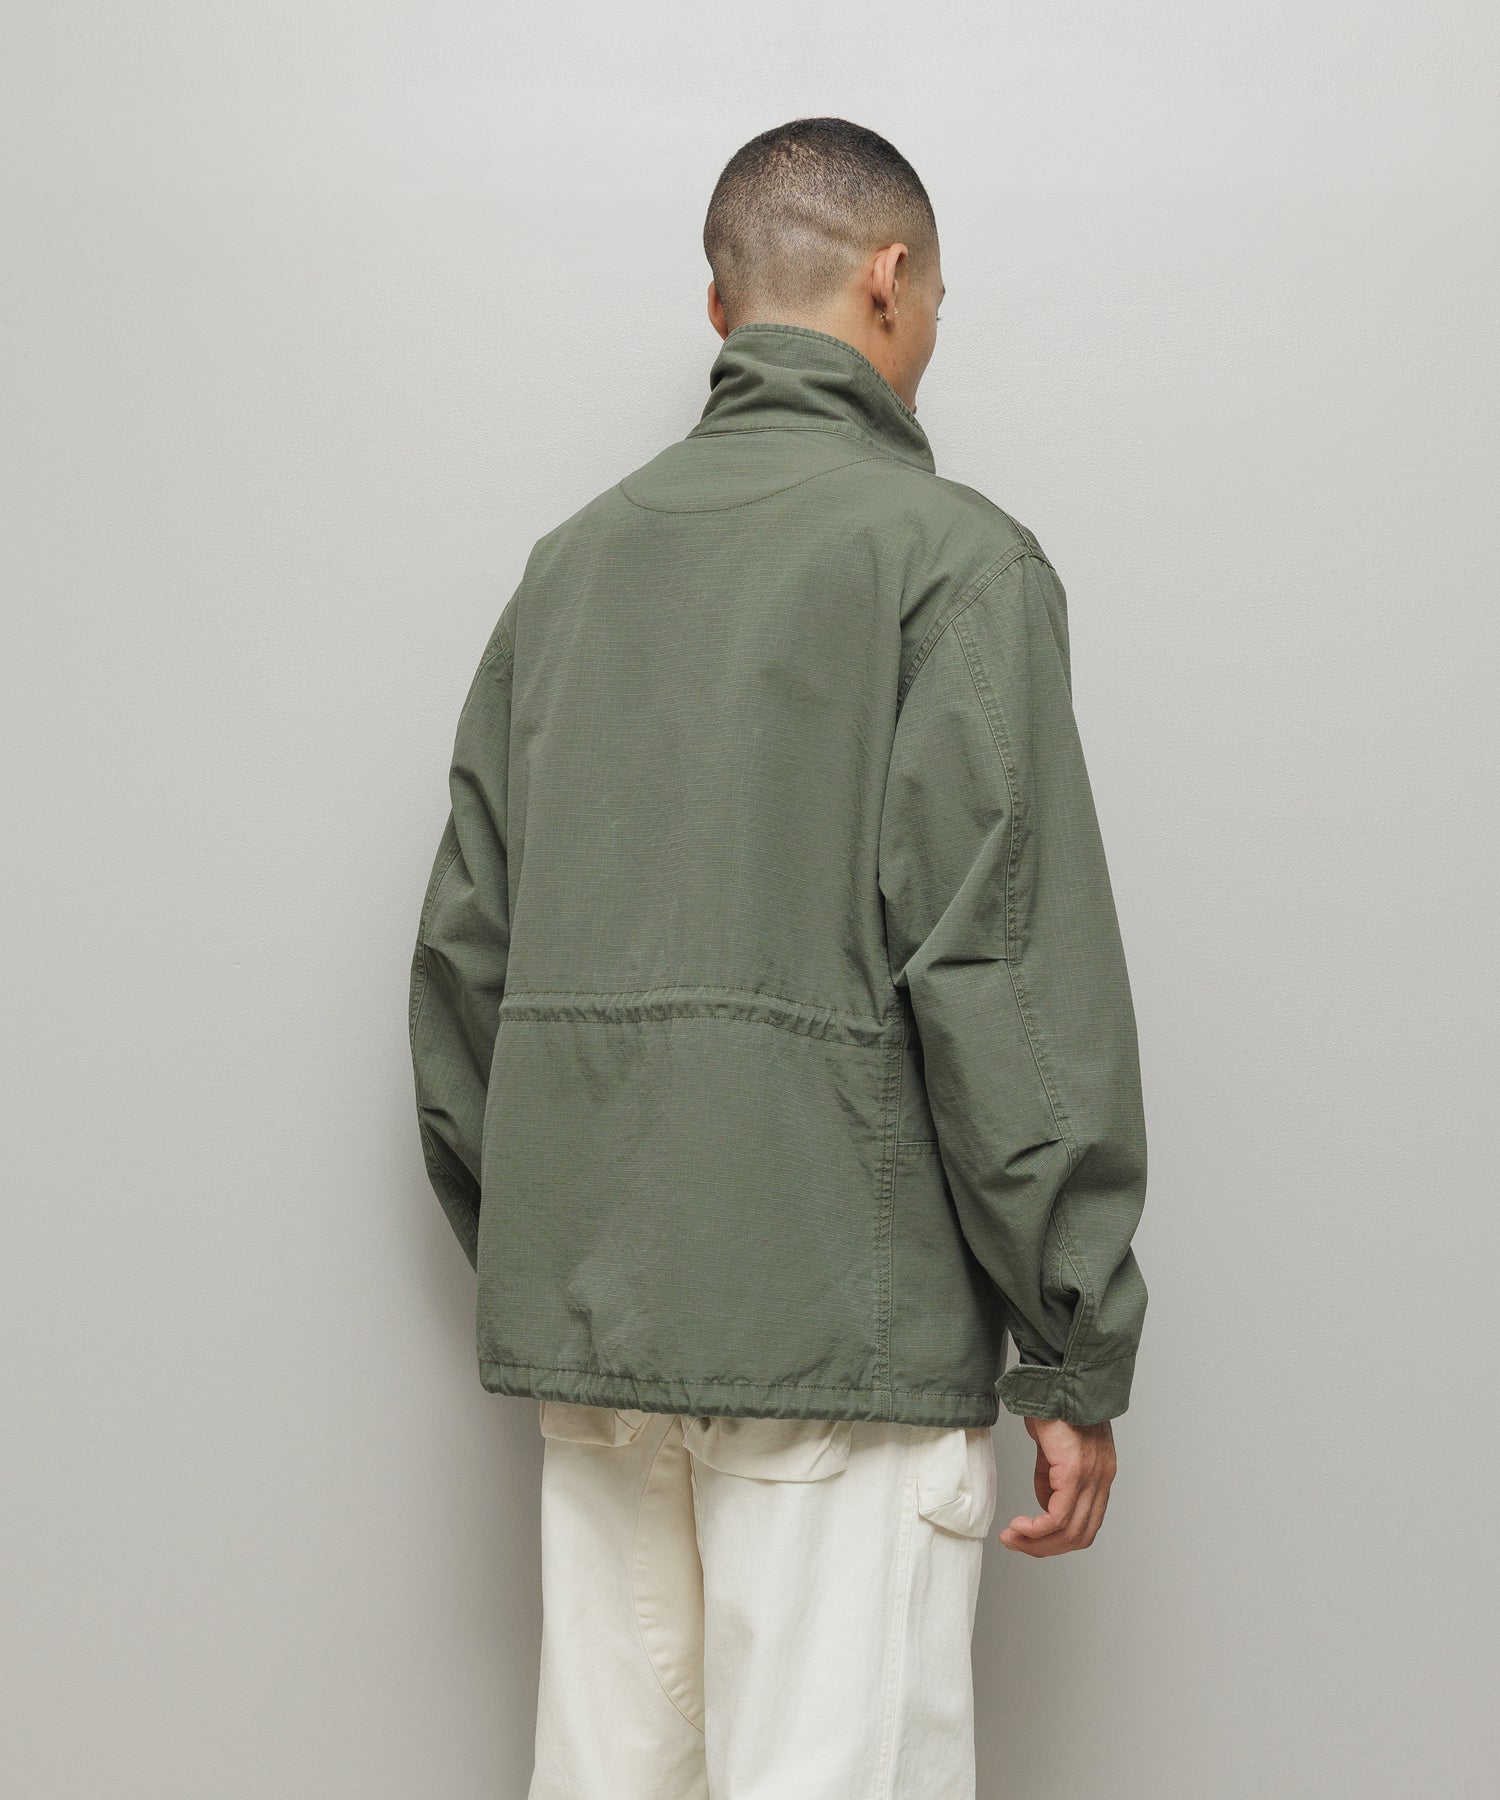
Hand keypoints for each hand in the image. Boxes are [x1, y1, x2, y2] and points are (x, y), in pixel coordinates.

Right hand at [998, 1414, 1115, 1555]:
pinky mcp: (1076, 1471)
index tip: (1029, 1539)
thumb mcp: (1053, 1446)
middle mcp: (1102, 1479)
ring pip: (1070, 1531)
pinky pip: (1059, 1516)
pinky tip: (1020, 1527)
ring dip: (1038, 1542)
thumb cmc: (1054, 1402)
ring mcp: (1093, 1477)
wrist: (1059, 1374)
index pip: (1086, 1524)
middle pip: (1080, 1536)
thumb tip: (1043, 1504)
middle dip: (1045, 1548)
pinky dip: (1037, 1529)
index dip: (1057, 1540)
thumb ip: (1050, 1477)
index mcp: (1100, 1474)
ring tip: (1013, 1537)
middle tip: (1016, 1543)